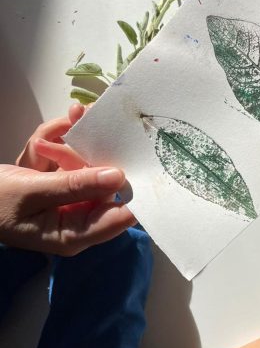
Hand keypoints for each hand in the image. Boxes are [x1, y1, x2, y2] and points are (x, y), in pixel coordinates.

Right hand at [0, 104, 135, 254]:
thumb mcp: (32, 193)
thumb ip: (74, 186)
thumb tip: (118, 177)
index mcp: (74, 234)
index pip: (118, 218)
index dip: (133, 192)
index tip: (139, 162)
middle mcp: (79, 220)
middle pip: (104, 186)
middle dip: (94, 153)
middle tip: (89, 119)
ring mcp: (72, 201)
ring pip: (89, 167)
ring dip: (78, 140)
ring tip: (74, 113)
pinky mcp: (63, 184)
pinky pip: (72, 160)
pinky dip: (64, 140)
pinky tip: (63, 122)